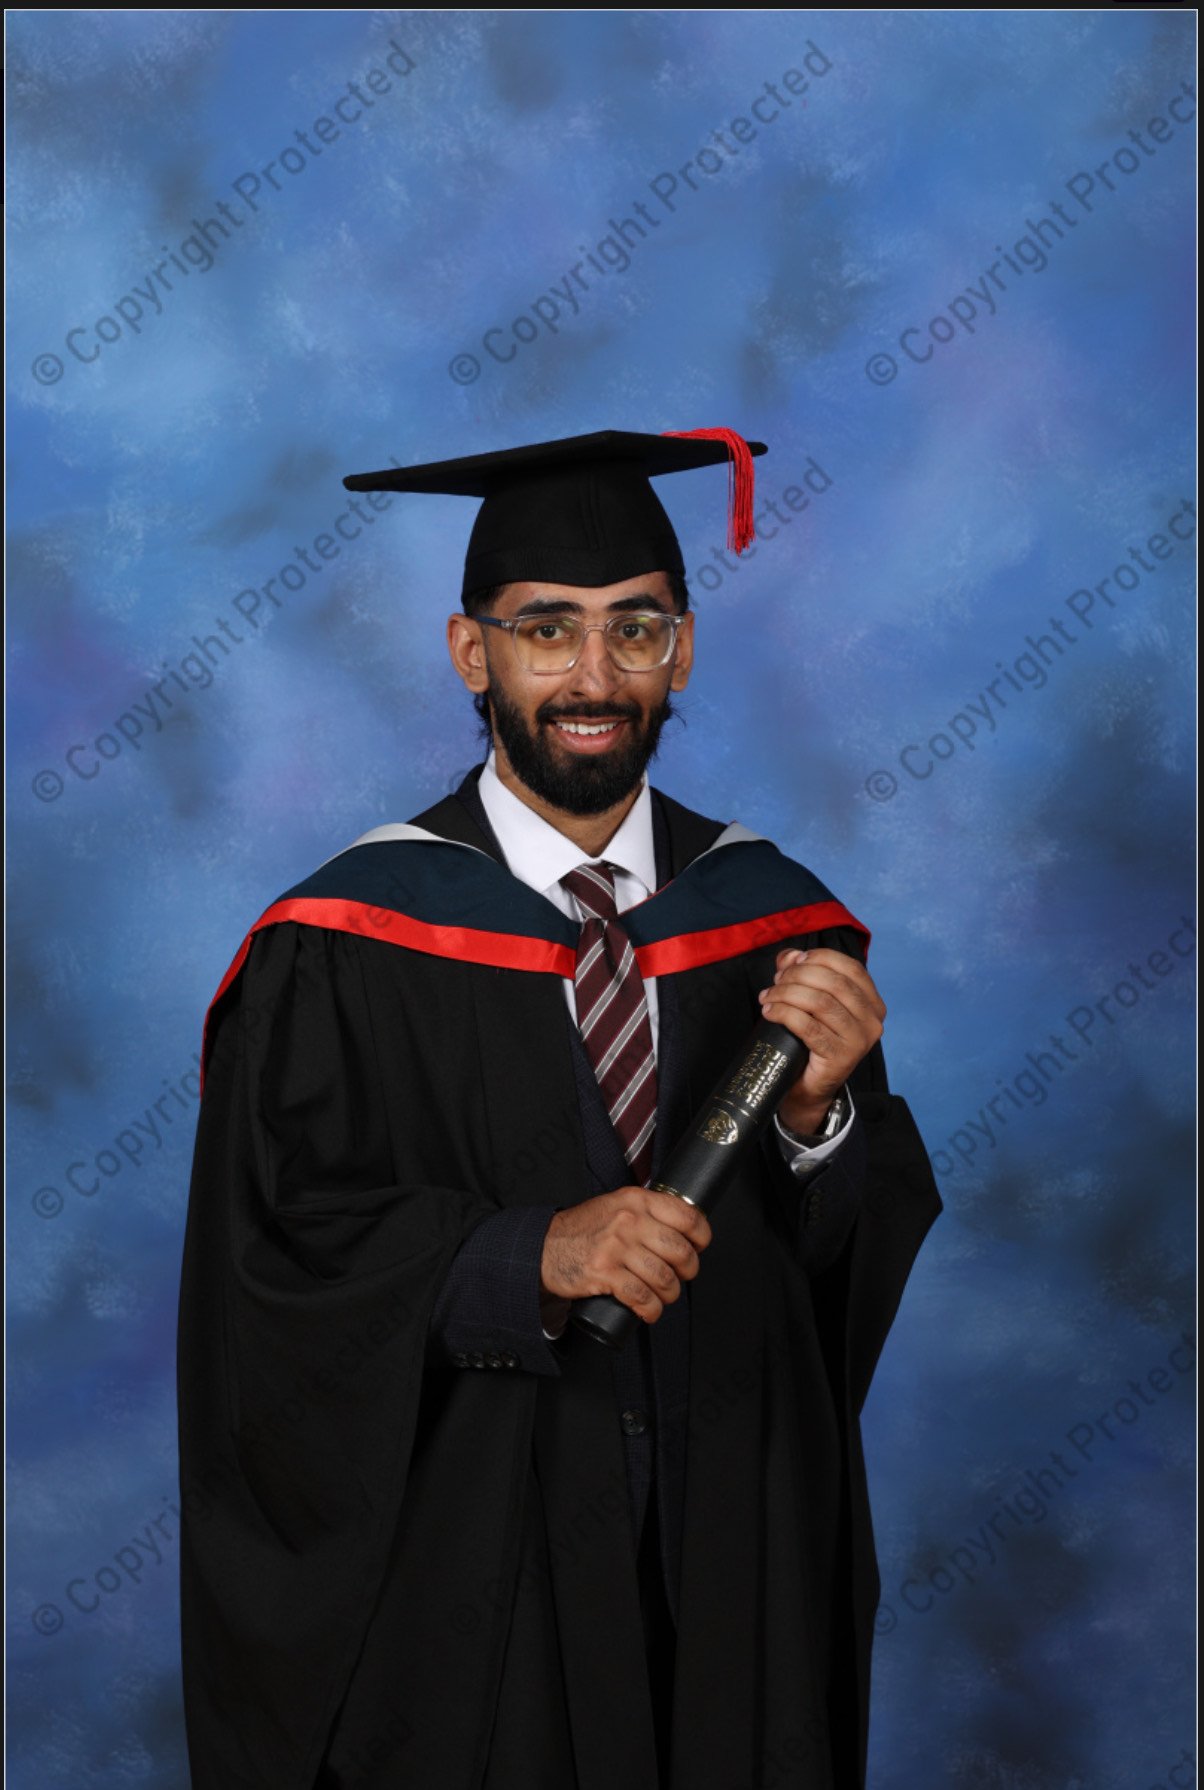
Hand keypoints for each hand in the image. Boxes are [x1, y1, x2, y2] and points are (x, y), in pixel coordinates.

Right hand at [540, 1187, 712, 1326]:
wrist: (544, 1246)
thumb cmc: (583, 1229)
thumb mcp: (617, 1205)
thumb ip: (646, 1211)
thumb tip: (683, 1230)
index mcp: (636, 1200)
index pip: (687, 1216)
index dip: (701, 1237)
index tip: (699, 1246)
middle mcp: (628, 1221)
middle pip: (680, 1251)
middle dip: (687, 1271)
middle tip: (680, 1276)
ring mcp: (615, 1247)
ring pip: (664, 1277)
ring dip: (669, 1294)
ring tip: (662, 1295)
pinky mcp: (604, 1273)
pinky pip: (641, 1297)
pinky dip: (651, 1309)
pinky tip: (648, 1310)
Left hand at [757, 948, 885, 1134]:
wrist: (810, 1087)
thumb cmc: (811, 1040)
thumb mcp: (809, 1001)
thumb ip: (802, 973)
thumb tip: (790, 955)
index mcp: (872, 1002)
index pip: (851, 968)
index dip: (820, 958)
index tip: (794, 961)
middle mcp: (872, 1021)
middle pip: (834, 983)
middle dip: (798, 976)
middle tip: (775, 982)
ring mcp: (859, 1040)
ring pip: (820, 1003)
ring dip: (787, 994)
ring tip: (768, 997)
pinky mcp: (841, 1057)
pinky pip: (809, 1027)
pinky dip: (784, 1014)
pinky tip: (770, 1012)